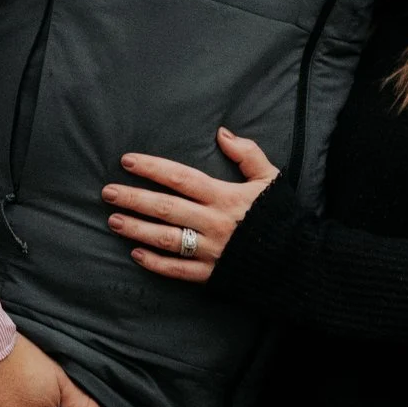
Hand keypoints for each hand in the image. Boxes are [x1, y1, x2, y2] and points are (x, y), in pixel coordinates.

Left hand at [103, 130, 278, 281]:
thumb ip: (247, 153)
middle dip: (133, 198)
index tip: (127, 161)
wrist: (300, 261)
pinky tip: (135, 254)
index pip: (180, 178)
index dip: (152, 168)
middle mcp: (213, 223)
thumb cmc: (283, 216)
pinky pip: (177, 270)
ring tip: (113, 221)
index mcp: (224, 196)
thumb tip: (222, 132)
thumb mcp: (270, 178)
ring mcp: (210, 250)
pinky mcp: (211, 274)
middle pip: (165, 207)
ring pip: (165, 239)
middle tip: (107, 192)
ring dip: (136, 229)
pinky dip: (155, 263)